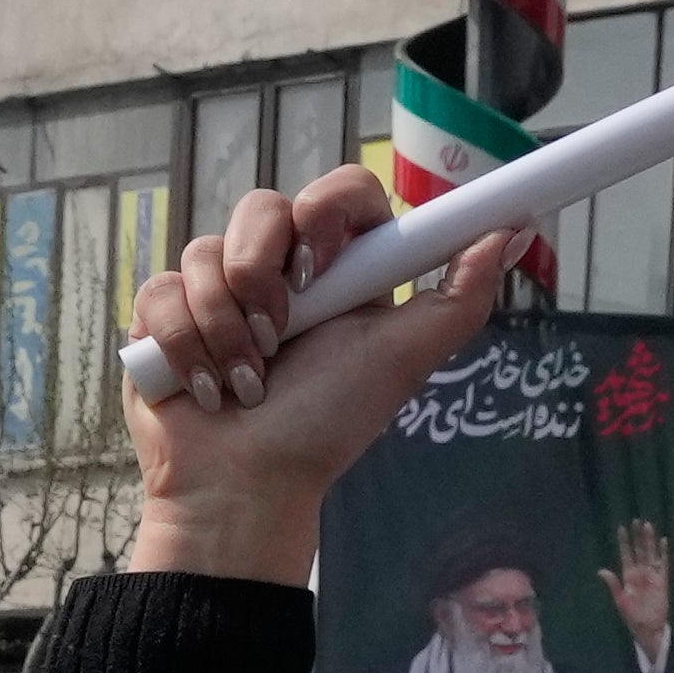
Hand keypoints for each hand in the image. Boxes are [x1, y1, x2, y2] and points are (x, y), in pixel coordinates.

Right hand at [124, 171, 524, 586]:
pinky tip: (207, 385)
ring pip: (208, 250)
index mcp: (346, 269)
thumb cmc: (328, 421)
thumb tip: (510, 232)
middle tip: (284, 329)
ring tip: (250, 376)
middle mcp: (284, 269)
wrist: (245, 480)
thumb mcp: (406, 356)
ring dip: (229, 324)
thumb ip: (460, 295)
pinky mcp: (167, 310)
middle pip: (265, 206)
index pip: (344, 192)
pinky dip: (186, 344)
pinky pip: (163, 289)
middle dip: (266, 270)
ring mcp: (220, 287)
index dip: (330, 209)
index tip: (327, 260)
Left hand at [603, 516, 672, 666]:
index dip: (624, 542)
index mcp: (628, 576)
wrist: (649, 628)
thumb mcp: (621, 600)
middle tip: (637, 521)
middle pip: (639, 550)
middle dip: (638, 536)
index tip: (622, 528)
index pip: (626, 554)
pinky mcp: (663, 581)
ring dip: (649, 540)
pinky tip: (664, 542)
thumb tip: (602, 571)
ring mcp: (652, 575)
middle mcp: (640, 572)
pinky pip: (664, 564)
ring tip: (648, 526)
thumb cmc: (633, 616)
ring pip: (651, 553)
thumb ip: (614, 584)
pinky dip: (664, 553)